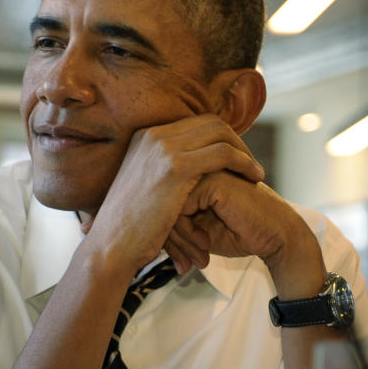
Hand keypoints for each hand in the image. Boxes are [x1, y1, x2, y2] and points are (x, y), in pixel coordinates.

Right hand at [84, 115, 264, 277]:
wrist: (111, 246)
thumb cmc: (129, 227)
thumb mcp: (143, 187)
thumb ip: (162, 170)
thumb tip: (188, 170)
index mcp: (145, 137)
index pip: (195, 123)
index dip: (221, 138)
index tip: (236, 158)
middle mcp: (153, 135)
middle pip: (211, 122)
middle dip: (236, 141)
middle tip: (250, 165)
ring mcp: (163, 148)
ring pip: (221, 134)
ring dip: (244, 152)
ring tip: (256, 174)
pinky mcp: (175, 167)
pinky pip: (223, 153)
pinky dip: (244, 163)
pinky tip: (254, 179)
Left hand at [169, 171, 325, 297]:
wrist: (276, 237)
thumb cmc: (238, 233)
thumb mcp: (195, 230)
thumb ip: (171, 221)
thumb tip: (137, 234)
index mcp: (189, 175)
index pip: (158, 202)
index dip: (164, 236)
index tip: (178, 260)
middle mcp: (194, 168)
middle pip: (158, 204)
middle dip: (169, 241)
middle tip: (183, 264)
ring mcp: (203, 171)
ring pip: (165, 207)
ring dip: (178, 241)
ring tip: (196, 259)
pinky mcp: (212, 181)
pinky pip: (179, 208)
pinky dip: (186, 234)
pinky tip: (204, 246)